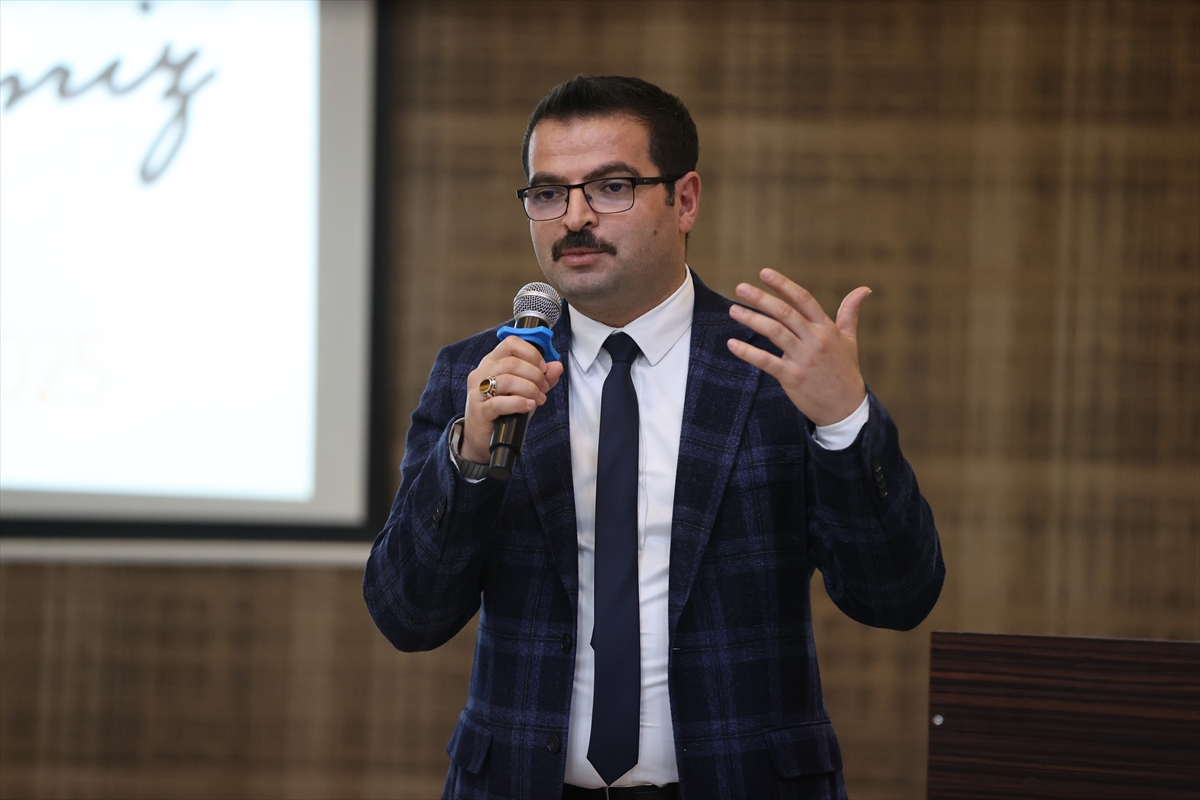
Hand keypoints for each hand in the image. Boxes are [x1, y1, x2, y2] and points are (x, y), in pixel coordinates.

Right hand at [462, 336, 563, 462]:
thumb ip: (542, 378)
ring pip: (507, 380)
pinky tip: (529, 406)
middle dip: (535, 375)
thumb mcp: (526, 391)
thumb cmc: (504, 412)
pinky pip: (499, 403)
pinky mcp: (479, 411)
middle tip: (544, 388)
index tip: (544, 368)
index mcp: (492, 362)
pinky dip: (519, 403)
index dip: (531, 353)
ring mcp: (477, 392)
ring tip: (538, 399)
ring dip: (529, 389)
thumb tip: (557, 366)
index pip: (511, 343)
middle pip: (511, 362)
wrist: (483, 439)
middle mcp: (481, 373)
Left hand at [726, 268, 868, 426]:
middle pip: (785, 313)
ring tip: (733, 310)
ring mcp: (804, 359)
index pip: (803, 300)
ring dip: (752, 320)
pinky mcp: (792, 377)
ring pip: (775, 333)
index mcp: (826, 328)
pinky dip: (748, 352)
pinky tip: (732, 344)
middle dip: (762, 298)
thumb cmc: (845, 371)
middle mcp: (815, 340)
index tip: (764, 273)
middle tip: (740, 287)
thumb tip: (864, 289)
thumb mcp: (850, 340)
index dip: (783, 285)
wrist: (846, 408)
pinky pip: (767, 362)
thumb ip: (850, 313)